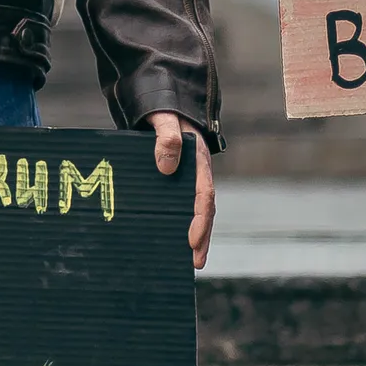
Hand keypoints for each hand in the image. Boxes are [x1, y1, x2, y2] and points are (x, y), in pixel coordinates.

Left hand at [146, 111, 214, 269]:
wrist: (160, 102)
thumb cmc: (163, 109)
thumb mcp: (164, 118)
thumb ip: (166, 137)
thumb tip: (166, 168)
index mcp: (198, 160)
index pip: (204, 194)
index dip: (200, 218)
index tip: (192, 240)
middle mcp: (197, 173)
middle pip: (204, 210)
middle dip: (202, 237)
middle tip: (196, 262)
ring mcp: (187, 178)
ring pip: (195, 211)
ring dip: (196, 235)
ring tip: (191, 261)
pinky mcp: (175, 181)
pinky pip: (181, 205)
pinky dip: (180, 223)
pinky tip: (172, 241)